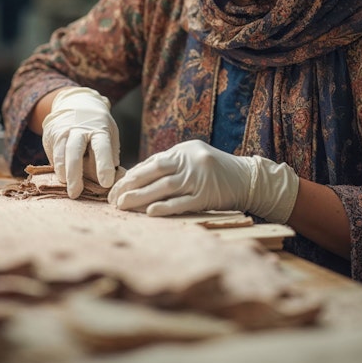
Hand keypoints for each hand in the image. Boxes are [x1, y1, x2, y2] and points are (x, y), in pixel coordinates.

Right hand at [41, 87, 119, 198]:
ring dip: (62, 172)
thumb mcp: (109, 133)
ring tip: (67, 187)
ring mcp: (62, 131)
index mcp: (98, 129)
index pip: (102, 148)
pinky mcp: (50, 135)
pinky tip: (62, 176)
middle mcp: (79, 129)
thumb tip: (116, 179)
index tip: (106, 183)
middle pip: (74, 151)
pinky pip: (52, 154)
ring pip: (60, 154)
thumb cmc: (97, 125)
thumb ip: (111, 154)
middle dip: (75, 173)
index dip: (103, 165)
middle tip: (76, 193)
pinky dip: (57, 167)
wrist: (75, 102)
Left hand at [107, 140, 298, 223]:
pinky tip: (150, 212)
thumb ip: (171, 164)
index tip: (116, 186)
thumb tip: (140, 175)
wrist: (248, 179)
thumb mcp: (194, 157)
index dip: (133, 175)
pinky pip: (182, 203)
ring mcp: (199, 178)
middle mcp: (190, 161)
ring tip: (123, 206)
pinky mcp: (206, 196)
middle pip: (154, 172)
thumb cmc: (217, 170)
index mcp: (184, 150)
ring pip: (163, 188)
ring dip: (140, 197)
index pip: (152, 162)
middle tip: (113, 198)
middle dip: (130, 185)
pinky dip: (165, 207)